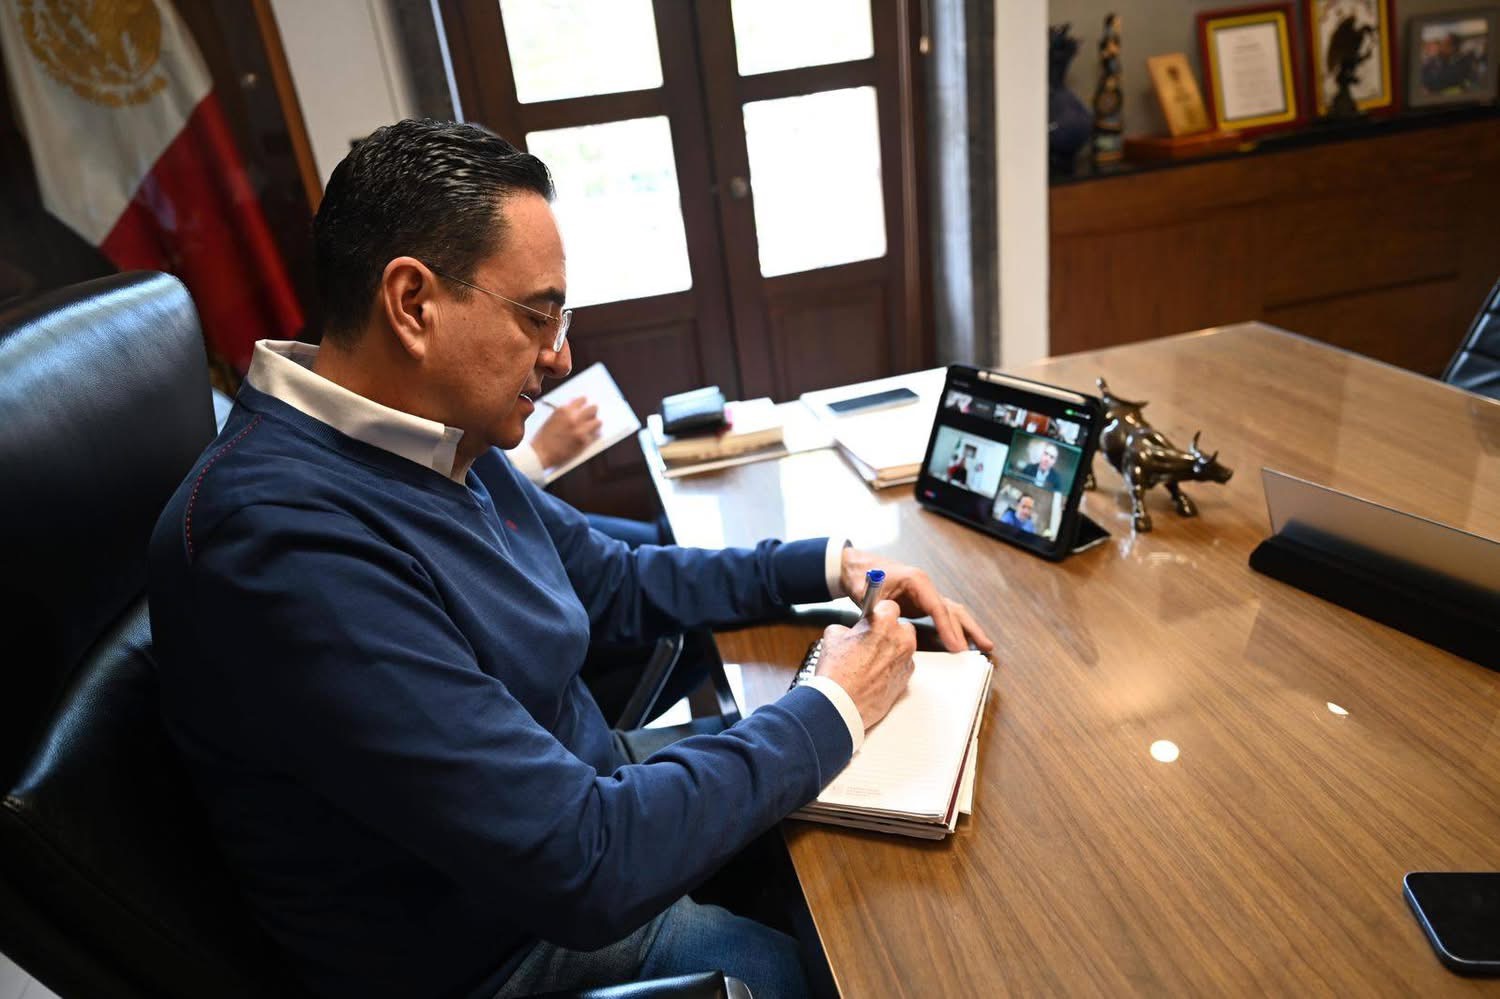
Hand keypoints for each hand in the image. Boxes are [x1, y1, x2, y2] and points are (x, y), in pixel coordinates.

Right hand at [531, 397, 601, 467]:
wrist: (540, 454)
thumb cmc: (544, 438)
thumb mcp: (552, 419)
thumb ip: (565, 413)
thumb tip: (577, 408)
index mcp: (564, 410)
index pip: (582, 400)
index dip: (585, 403)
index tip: (586, 406)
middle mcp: (573, 418)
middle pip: (593, 409)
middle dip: (593, 412)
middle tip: (592, 416)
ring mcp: (580, 429)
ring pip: (598, 422)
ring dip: (595, 424)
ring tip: (591, 428)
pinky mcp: (584, 441)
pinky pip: (596, 435)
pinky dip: (594, 436)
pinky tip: (589, 437)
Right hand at [816, 601, 916, 729]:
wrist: (841, 704)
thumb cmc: (836, 673)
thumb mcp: (832, 637)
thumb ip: (847, 628)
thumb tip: (850, 631)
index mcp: (883, 623)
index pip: (890, 606)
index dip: (879, 613)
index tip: (873, 619)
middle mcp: (901, 640)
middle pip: (902, 627)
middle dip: (890, 631)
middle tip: (871, 641)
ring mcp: (906, 660)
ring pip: (905, 647)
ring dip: (893, 650)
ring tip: (871, 661)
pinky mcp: (907, 679)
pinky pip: (904, 666)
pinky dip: (894, 668)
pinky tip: (876, 674)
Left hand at [839, 547, 994, 653]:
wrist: (856, 567)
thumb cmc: (862, 577)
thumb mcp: (869, 593)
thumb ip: (881, 609)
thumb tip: (892, 626)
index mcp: (916, 580)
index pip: (938, 608)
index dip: (948, 629)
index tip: (957, 647)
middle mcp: (925, 586)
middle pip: (953, 609)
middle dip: (970, 629)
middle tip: (986, 647)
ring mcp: (925, 594)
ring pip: (952, 612)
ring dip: (968, 628)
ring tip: (985, 645)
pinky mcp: (921, 602)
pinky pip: (942, 615)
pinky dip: (953, 628)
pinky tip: (963, 641)